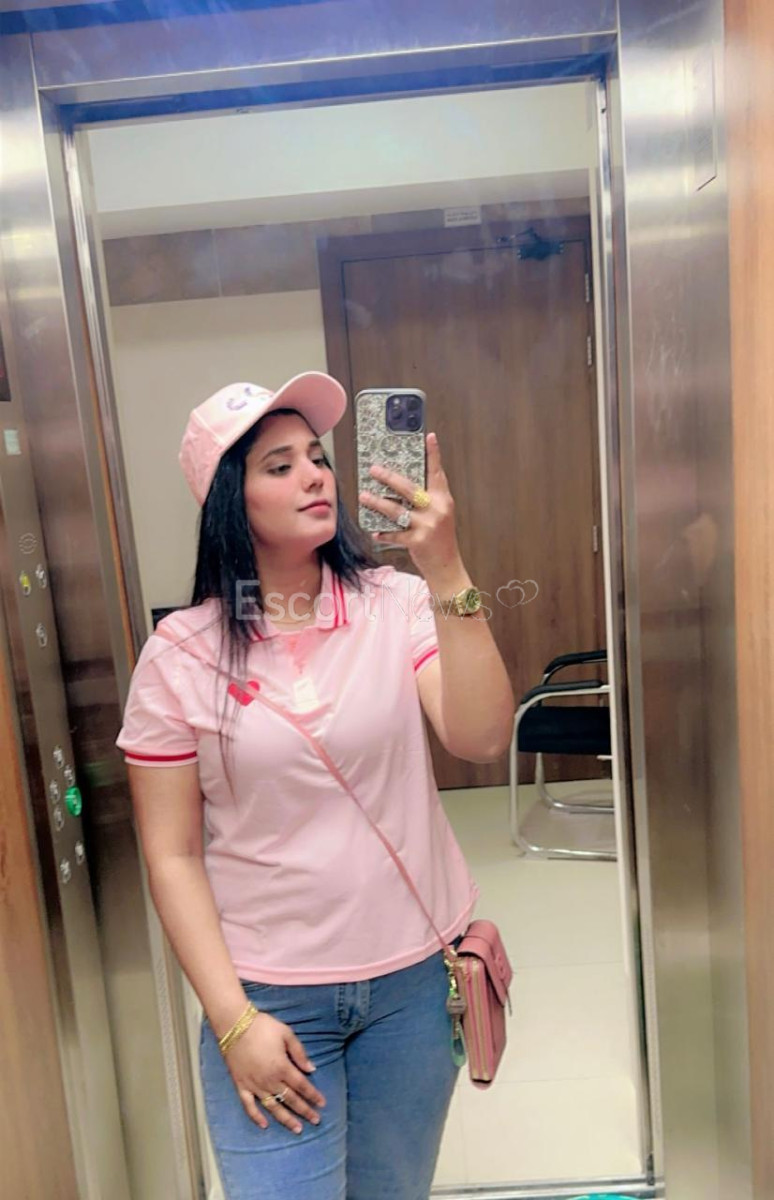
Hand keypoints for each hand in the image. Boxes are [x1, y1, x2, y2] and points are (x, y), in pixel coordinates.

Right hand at [224, 1011, 325, 1133]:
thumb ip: (299, 1053)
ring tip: (297, 1129)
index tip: (322, 1104)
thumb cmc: (263, 1027)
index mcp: (282, 1067)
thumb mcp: (286, 1034)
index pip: (302, 1086)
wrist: (234, 1025)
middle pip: (290, 1099)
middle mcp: (270, 1081)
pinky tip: (264, 1125)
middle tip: (316, 1121)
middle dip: (305, 1111)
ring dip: (286, 1119)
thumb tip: (311, 1069)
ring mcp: (255, 1085)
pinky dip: (256, 1117)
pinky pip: (249, 1106)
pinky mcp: (241, 1086)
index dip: (313, 1096)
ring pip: (273, 1107)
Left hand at [359, 433, 462, 582]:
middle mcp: (437, 509)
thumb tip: (399, 485)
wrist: (447, 567)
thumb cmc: (439, 538)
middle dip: (389, 477)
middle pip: (409, 489)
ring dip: (377, 502)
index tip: (429, 437)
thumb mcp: (439, 514)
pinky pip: (394, 534)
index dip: (434, 454)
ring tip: (364, 496)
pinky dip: (382, 533)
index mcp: (443, 499)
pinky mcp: (418, 541)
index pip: (437, 473)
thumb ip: (426, 500)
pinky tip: (373, 531)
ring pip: (397, 510)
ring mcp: (427, 525)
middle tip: (373, 469)